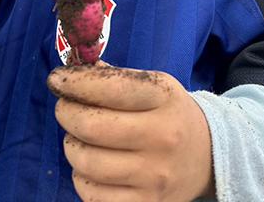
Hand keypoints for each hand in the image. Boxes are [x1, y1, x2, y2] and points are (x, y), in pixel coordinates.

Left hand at [47, 64, 214, 201]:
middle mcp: (161, 137)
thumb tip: (71, 74)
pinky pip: (92, 194)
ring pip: (86, 162)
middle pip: (91, 126)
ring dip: (71, 145)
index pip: (109, 88)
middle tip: (65, 108)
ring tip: (80, 136)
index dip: (75, 83)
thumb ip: (113, 77)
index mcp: (163, 97)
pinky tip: (92, 164)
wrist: (208, 155)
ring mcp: (154, 176)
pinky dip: (81, 177)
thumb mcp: (153, 84)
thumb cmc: (168, 112)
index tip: (56, 80)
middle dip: (66, 113)